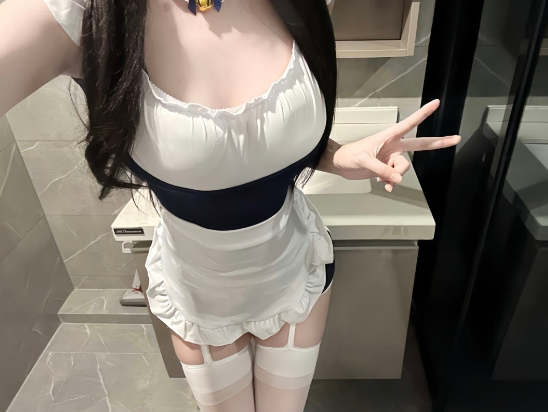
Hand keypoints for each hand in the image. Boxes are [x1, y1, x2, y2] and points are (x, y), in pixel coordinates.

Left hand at [331, 100, 460, 191]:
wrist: (339, 165)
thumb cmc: (348, 156)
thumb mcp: (364, 161)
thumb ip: (381, 169)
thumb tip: (396, 179)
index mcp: (388, 137)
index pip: (409, 123)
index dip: (423, 114)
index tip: (436, 103)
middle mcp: (393, 146)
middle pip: (419, 144)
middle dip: (438, 142)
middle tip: (456, 138)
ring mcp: (390, 158)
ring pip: (404, 168)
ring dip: (395, 176)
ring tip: (382, 179)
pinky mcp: (386, 168)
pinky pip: (396, 177)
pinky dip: (391, 182)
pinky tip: (383, 184)